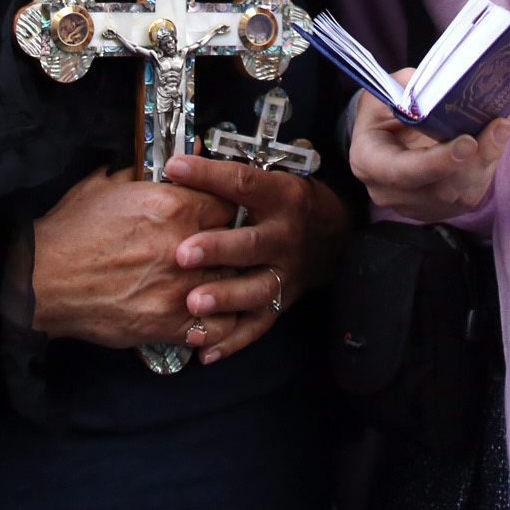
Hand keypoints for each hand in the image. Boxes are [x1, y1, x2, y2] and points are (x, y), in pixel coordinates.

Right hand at [27, 168, 231, 351]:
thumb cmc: (71, 231)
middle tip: (226, 249)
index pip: (230, 203)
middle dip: (232, 247)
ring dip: (229, 283)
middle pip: (236, 244)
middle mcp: (183, 245)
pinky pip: (215, 326)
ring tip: (222, 281)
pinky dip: (218, 322)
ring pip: (232, 285)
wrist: (41, 281)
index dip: (228, 210)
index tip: (222, 216)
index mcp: (173, 205)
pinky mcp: (168, 324)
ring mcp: (178, 288)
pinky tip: (210, 313)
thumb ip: (151, 169)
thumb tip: (188, 151)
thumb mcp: (107, 184)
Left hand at [159, 155, 352, 365]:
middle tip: (183, 254)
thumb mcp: (270, 177)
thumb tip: (179, 158)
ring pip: (256, 289)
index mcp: (282, 196)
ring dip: (225, 297)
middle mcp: (285, 235)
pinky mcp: (283, 302)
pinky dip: (232, 340)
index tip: (175, 168)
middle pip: (251, 243)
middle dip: (217, 249)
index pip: (244, 183)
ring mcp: (286, 273)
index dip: (210, 175)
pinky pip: (258, 325)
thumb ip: (228, 174)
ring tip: (193, 303)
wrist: (334, 235)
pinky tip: (205, 350)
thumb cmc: (286, 201)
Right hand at [348, 68, 509, 223]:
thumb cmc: (384, 110)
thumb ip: (408, 91)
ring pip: (459, 194)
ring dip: (487, 161)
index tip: (468, 142)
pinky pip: (469, 194)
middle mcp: (388, 191)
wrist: (385, 135)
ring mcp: (414, 205)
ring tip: (503, 128)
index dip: (437, 162)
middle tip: (500, 127)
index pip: (403, 171)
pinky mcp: (438, 209)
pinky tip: (496, 141)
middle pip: (439, 187)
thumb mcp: (386, 92)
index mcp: (368, 161)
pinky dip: (487, 167)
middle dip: (475, 159)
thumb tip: (440, 90)